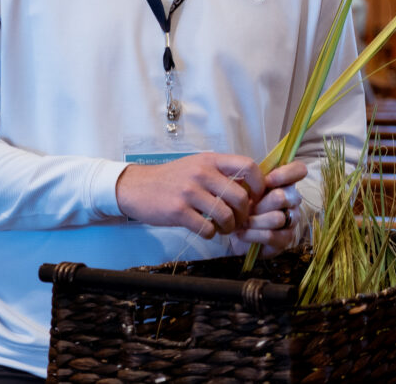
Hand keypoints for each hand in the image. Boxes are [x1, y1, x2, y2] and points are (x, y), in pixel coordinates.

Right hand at [116, 152, 263, 237]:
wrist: (137, 186)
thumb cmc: (172, 178)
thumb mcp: (198, 165)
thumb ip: (221, 172)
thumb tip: (250, 185)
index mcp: (211, 160)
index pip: (248, 165)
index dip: (259, 184)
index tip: (257, 197)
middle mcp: (202, 173)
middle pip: (240, 196)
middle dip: (244, 214)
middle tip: (239, 220)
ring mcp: (190, 192)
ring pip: (225, 215)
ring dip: (229, 227)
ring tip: (225, 228)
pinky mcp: (178, 211)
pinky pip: (206, 228)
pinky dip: (211, 234)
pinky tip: (207, 231)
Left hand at [229, 160, 308, 256]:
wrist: (238, 233)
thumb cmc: (243, 206)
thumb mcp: (245, 188)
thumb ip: (252, 179)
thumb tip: (254, 175)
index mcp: (285, 182)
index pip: (299, 170)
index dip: (284, 174)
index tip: (266, 181)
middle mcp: (293, 200)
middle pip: (282, 197)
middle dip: (259, 204)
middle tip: (245, 208)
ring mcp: (292, 220)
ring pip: (277, 218)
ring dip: (254, 221)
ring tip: (242, 222)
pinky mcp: (286, 239)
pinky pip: (270, 235)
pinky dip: (252, 234)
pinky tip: (242, 233)